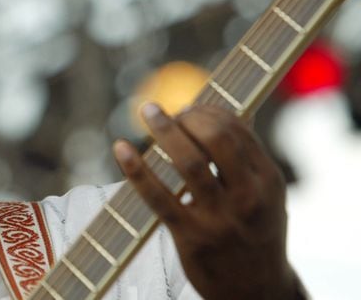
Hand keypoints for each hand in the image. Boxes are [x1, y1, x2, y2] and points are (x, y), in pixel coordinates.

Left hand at [113, 103, 302, 299]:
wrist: (257, 292)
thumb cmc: (255, 233)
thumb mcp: (266, 197)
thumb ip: (245, 160)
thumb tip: (214, 115)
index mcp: (268, 180)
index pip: (237, 130)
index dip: (209, 110)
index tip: (189, 107)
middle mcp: (248, 196)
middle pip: (216, 138)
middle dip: (189, 117)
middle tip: (169, 114)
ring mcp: (219, 217)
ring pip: (189, 162)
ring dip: (164, 130)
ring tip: (148, 110)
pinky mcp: (190, 235)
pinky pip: (158, 196)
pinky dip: (136, 168)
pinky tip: (120, 148)